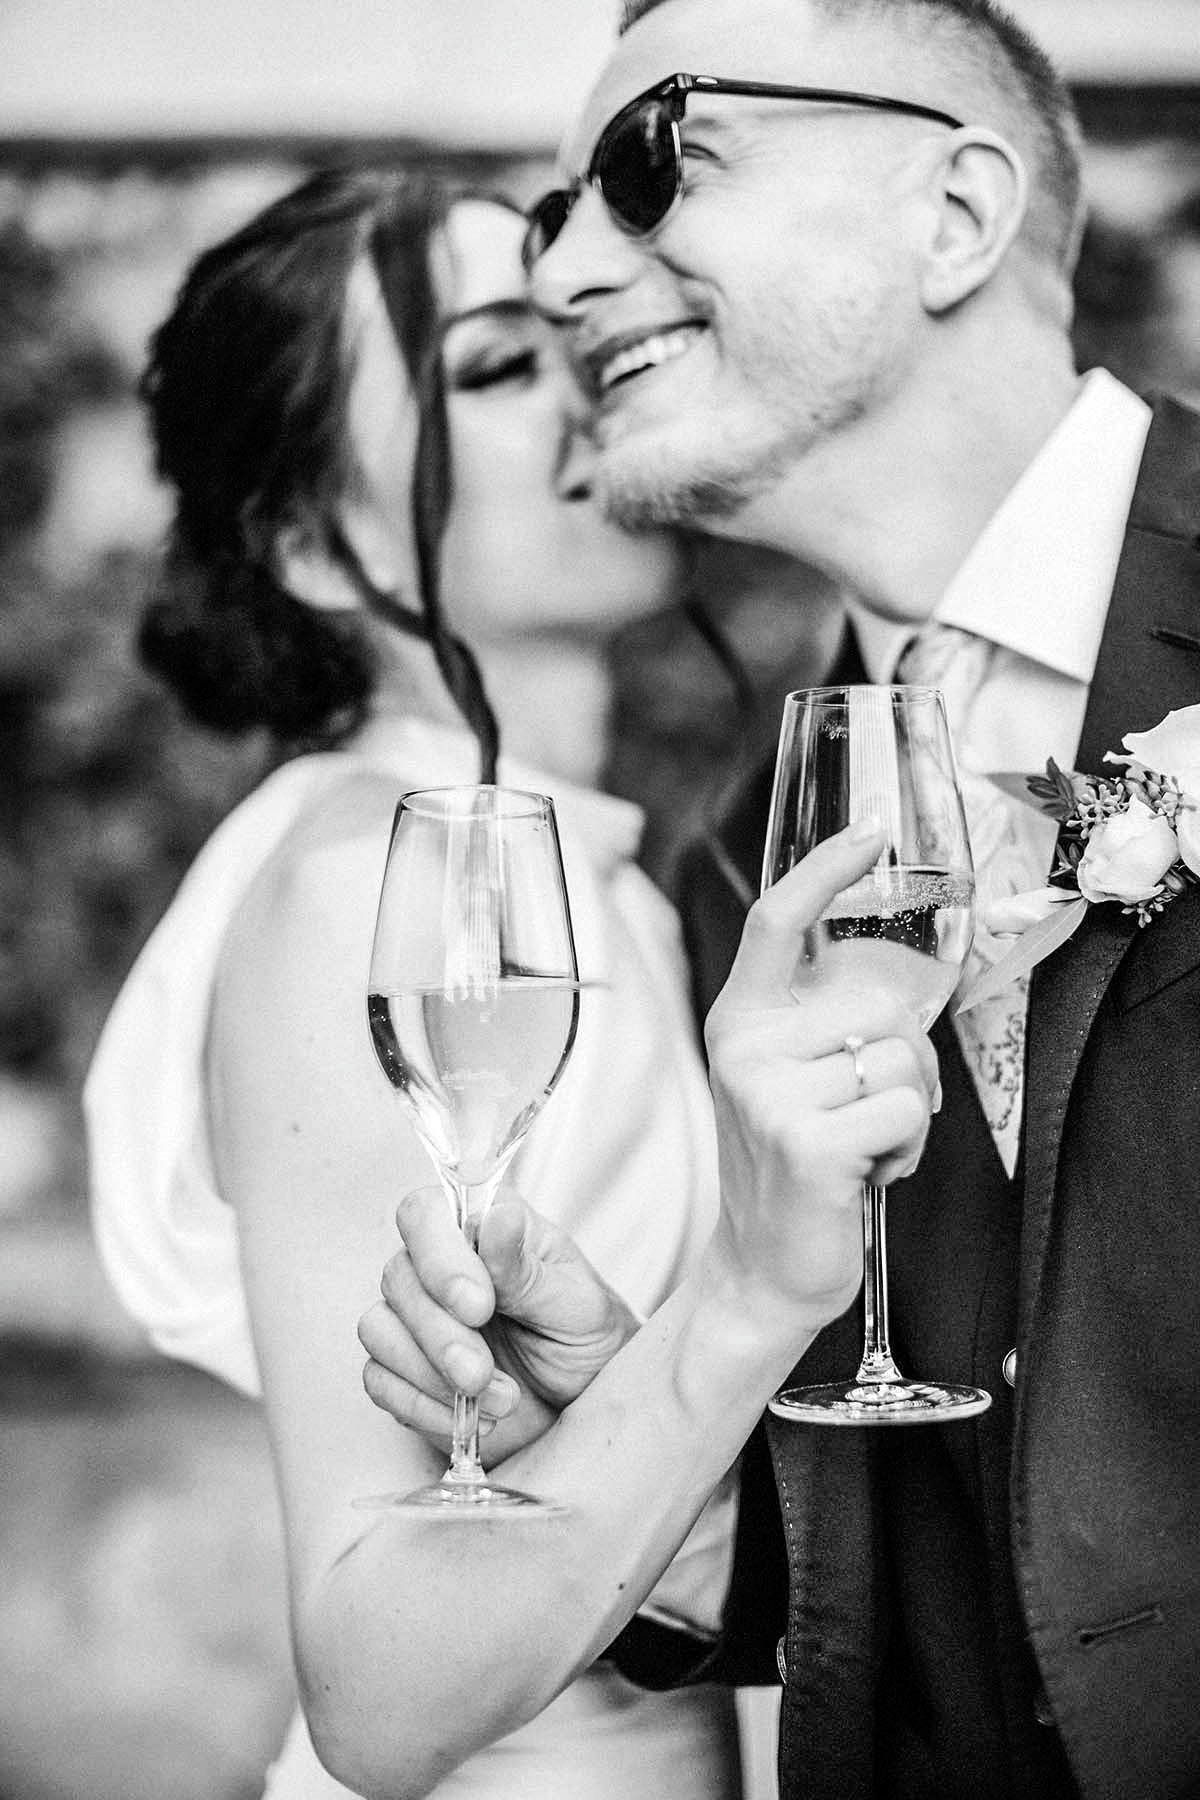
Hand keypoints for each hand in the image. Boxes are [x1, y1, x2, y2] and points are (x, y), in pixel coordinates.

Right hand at [359, 1190, 638, 1464]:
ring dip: (432, 1374)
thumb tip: (498, 1218)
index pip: (425, 1214)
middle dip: (440, 1336)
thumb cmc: (585, 1335)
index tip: (479, 1308)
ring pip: (379, 1329)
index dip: (440, 1259)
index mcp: (482, 1228)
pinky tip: (470, 1419)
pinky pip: (380, 1380)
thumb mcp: (574, 1303)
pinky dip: (422, 1406)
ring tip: (501, 1400)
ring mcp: (415, 1316)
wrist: (584, 1400)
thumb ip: (527, 1269)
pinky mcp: (403, 1368)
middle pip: (399, 1278)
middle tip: (482, 1374)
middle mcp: (438, 1265)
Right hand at [703, 821, 939, 1337]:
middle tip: (869, 1112)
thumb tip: (892, 988)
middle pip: (878, 1004)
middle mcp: (746, 1048)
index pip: (777, 921)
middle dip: (905, 1060)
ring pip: (901, 1060)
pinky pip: (906, 1110)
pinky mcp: (808, 1143)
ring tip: (862, 1146)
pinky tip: (868, 1173)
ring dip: (906, 1111)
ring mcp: (772, 1095)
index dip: (826, 870)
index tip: (869, 835)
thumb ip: (816, 1025)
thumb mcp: (784, 1081)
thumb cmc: (791, 1172)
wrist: (760, 1270)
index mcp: (739, 1022)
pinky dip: (907, 1148)